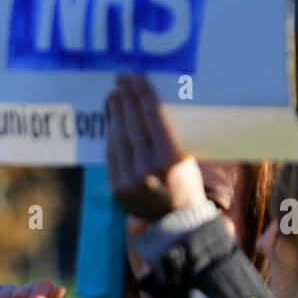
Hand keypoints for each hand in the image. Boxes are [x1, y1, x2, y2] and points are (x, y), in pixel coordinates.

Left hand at [105, 73, 205, 219]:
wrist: (177, 221)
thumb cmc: (186, 182)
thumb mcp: (185, 155)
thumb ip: (165, 134)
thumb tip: (144, 104)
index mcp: (170, 156)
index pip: (152, 116)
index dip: (141, 93)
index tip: (135, 77)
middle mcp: (147, 167)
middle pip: (132, 124)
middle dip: (125, 99)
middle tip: (120, 80)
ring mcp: (129, 179)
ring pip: (118, 138)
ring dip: (115, 115)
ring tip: (113, 97)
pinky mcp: (117, 188)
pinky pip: (111, 155)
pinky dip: (111, 137)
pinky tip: (112, 123)